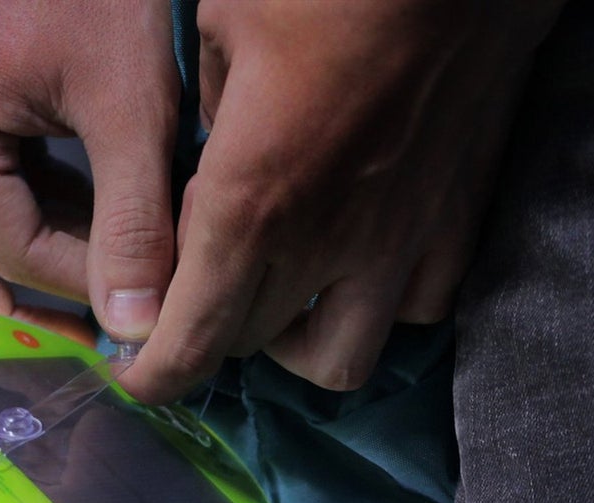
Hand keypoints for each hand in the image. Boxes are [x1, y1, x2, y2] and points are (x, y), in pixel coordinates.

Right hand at [0, 0, 180, 340]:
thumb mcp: (137, 112)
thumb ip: (137, 227)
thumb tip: (137, 337)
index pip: (8, 252)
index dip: (78, 295)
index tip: (138, 321)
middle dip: (15, 310)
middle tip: (86, 345)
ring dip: (27, 269)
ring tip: (104, 292)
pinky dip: (34, 223)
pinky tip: (99, 235)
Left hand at [120, 0, 565, 404]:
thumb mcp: (220, 18)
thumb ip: (199, 112)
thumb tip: (201, 156)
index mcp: (253, 202)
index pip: (192, 339)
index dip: (155, 375)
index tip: (134, 376)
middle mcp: (326, 246)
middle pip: (248, 345)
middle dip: (206, 335)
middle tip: (191, 298)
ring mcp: (401, 244)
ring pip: (338, 362)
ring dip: (295, 346)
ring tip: (281, 299)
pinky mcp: (459, 223)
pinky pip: (416, 314)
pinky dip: (378, 311)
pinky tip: (360, 269)